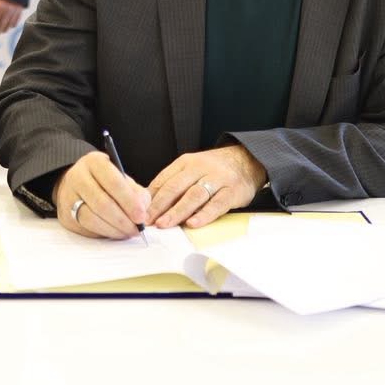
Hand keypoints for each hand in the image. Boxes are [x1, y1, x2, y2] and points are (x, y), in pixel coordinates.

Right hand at [52, 150, 148, 238]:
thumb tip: (143, 212)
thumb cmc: (104, 181)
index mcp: (94, 162)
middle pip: (102, 203)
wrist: (75, 185)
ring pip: (92, 218)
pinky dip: (105, 233)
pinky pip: (87, 228)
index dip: (129, 202)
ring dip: (115, 229)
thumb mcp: (121, 178)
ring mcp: (68, 197)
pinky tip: (116, 232)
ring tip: (129, 232)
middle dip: (123, 220)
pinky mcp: (66, 215)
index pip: (113, 182)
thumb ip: (135, 192)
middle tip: (137, 229)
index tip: (141, 216)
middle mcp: (78, 177)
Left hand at [148, 145, 267, 228]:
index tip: (138, 212)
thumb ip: (173, 182)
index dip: (150, 198)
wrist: (247, 160)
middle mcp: (200, 168)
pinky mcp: (232, 191)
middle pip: (176, 187)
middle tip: (148, 220)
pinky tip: (193, 223)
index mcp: (186, 163)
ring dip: (177, 211)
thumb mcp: (191, 169)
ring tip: (165, 224)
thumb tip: (148, 202)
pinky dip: (204, 214)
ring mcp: (217, 179)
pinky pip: (217, 204)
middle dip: (159, 206)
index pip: (164, 180)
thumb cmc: (214, 169)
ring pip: (194, 196)